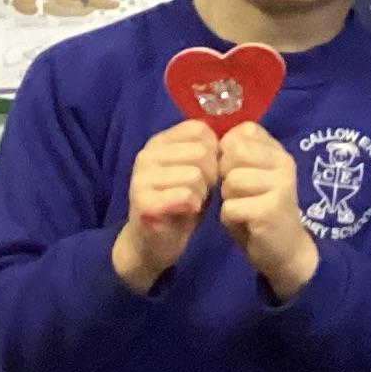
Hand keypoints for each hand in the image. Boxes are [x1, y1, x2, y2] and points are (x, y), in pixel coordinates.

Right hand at [112, 119, 218, 289]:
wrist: (155, 242)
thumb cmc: (182, 201)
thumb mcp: (197, 169)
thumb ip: (208, 150)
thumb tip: (230, 137)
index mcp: (160, 141)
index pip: (199, 130)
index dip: (213, 150)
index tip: (207, 169)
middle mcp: (147, 154)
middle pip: (201, 151)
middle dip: (211, 173)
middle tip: (201, 189)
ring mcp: (141, 178)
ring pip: (195, 174)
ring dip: (202, 192)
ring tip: (192, 201)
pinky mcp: (143, 202)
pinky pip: (185, 196)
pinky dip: (194, 206)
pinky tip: (186, 211)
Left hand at [217, 124, 318, 301]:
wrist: (285, 251)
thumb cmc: (261, 210)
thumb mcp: (253, 176)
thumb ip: (238, 156)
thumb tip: (213, 143)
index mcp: (278, 151)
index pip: (243, 131)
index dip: (228, 150)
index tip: (237, 170)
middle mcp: (284, 163)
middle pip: (233, 153)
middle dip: (225, 174)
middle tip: (239, 193)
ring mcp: (280, 185)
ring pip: (230, 181)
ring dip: (228, 199)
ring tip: (243, 209)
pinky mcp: (270, 210)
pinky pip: (230, 207)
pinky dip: (230, 219)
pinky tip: (245, 223)